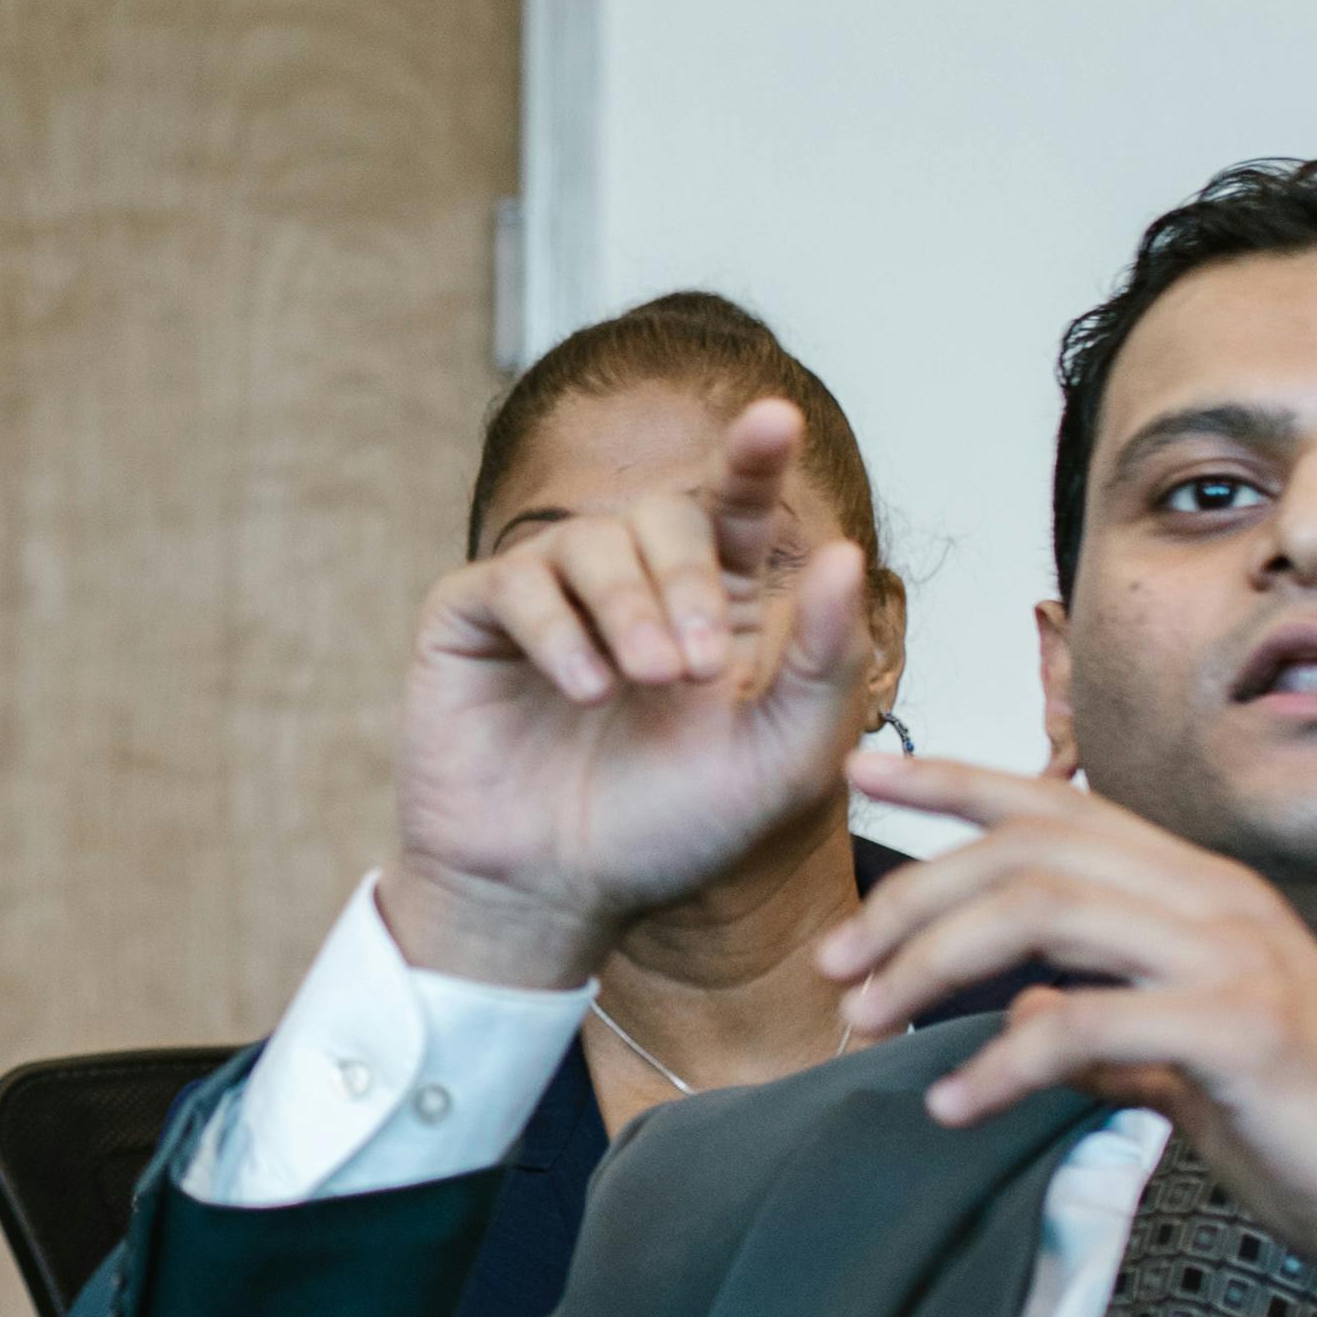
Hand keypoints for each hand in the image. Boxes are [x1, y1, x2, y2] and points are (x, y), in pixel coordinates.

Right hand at [385, 398, 870, 992]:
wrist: (557, 895)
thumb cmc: (667, 830)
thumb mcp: (779, 759)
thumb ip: (825, 663)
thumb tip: (843, 550)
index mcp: (711, 604)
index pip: (736, 505)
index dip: (754, 457)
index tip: (777, 421)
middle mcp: (630, 583)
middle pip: (665, 513)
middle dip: (686, 577)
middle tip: (698, 668)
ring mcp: (547, 595)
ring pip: (589, 539)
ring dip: (628, 606)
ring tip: (642, 686)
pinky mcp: (472, 618)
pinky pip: (515, 582)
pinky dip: (558, 630)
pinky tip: (586, 691)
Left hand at [810, 758, 1316, 1306]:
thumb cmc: (1316, 1134)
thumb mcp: (1191, 1064)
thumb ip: (1111, 1030)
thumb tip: (1025, 1018)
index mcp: (1201, 893)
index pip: (1058, 809)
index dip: (953, 782)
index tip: (861, 775)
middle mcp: (1216, 899)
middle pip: (1028, 850)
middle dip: (911, 896)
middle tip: (835, 964)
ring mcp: (1234, 956)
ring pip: (1045, 909)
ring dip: (932, 962)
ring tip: (866, 1022)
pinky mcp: (1242, 1028)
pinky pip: (1084, 1022)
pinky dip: (1000, 1061)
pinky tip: (955, 1107)